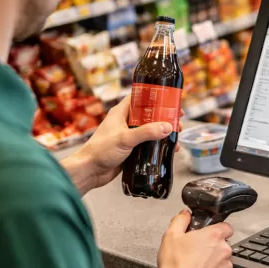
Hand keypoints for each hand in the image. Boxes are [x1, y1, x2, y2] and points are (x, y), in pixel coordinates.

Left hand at [67, 95, 183, 192]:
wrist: (90, 171)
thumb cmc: (101, 151)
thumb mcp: (125, 139)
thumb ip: (146, 132)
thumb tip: (167, 127)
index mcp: (121, 112)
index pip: (140, 97)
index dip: (156, 96)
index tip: (171, 100)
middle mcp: (125, 122)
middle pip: (150, 114)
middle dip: (165, 118)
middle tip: (178, 122)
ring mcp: (129, 135)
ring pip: (151, 130)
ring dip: (164, 133)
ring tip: (176, 137)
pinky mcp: (131, 149)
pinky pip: (148, 144)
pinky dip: (159, 145)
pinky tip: (169, 151)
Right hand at [157, 210, 233, 267]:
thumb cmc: (176, 266)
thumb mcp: (171, 236)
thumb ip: (180, 220)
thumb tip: (185, 215)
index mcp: (214, 236)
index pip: (226, 227)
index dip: (218, 229)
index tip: (210, 233)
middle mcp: (224, 250)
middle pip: (223, 244)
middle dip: (212, 247)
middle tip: (196, 251)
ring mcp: (226, 267)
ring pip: (222, 261)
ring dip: (212, 262)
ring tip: (195, 266)